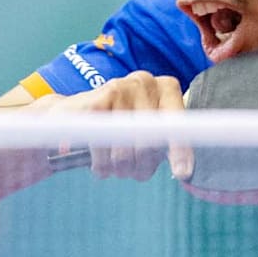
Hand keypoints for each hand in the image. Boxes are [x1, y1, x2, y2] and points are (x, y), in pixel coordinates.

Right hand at [30, 71, 187, 180]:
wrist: (73, 113)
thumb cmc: (120, 127)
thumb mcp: (146, 132)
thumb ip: (165, 146)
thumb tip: (185, 174)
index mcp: (166, 89)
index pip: (179, 122)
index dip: (181, 150)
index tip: (182, 173)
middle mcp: (146, 82)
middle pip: (151, 139)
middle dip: (142, 166)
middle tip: (132, 173)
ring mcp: (120, 87)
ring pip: (126, 148)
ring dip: (120, 168)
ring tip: (115, 169)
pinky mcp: (96, 100)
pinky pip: (104, 146)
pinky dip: (101, 164)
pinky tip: (100, 166)